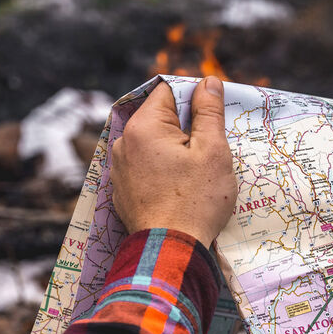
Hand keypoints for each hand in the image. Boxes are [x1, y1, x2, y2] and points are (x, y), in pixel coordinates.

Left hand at [111, 76, 236, 247]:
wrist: (171, 252)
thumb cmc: (196, 202)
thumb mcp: (212, 152)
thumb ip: (209, 112)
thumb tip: (208, 82)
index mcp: (143, 127)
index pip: (169, 92)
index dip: (194, 102)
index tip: (211, 124)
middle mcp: (124, 143)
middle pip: (160, 120)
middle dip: (185, 131)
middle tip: (207, 155)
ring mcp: (120, 170)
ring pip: (153, 147)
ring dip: (174, 154)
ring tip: (194, 179)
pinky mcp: (123, 193)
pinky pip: (145, 171)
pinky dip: (162, 175)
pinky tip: (179, 194)